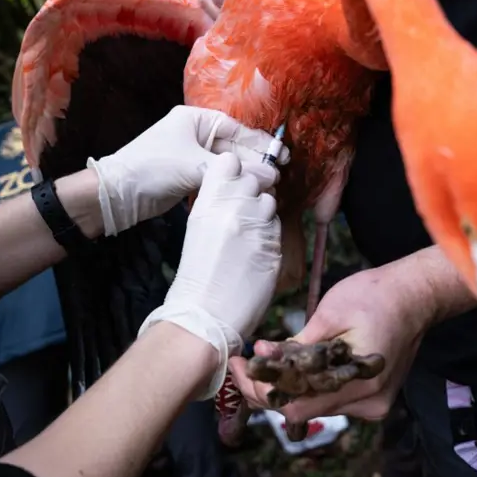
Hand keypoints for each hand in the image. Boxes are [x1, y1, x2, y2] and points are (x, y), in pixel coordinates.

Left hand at [87, 105, 288, 235]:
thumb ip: (231, 170)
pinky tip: (249, 193)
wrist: (118, 194)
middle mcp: (196, 134)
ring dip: (247, 175)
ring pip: (229, 165)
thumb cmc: (151, 167)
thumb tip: (268, 177)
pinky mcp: (190, 176)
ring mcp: (193, 156)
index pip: (236, 129)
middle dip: (256, 161)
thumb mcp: (193, 164)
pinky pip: (219, 178)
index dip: (260, 143)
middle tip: (279, 174)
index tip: (281, 155)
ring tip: (269, 186)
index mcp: (196, 120)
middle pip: (235, 147)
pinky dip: (233, 185)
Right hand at [137, 152, 282, 399]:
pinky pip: (278, 228)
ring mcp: (255, 225)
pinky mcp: (273, 244)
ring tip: (248, 239)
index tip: (234, 184)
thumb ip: (218, 203)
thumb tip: (240, 189)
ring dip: (264, 215)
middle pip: (255, 178)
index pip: (230, 161)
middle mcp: (233, 207)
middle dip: (253, 192)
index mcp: (208, 201)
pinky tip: (255, 254)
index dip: (236, 171)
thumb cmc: (198, 275)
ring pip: (270, 202)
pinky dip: (270, 237)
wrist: (205, 314)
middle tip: (242, 217)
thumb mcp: (199, 228)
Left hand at [229, 248, 476, 420]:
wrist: (416, 296)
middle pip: (304, 410)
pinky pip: (332, 400)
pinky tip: (290, 369)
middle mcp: (367, 403)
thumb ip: (299, 342)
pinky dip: (309, 386)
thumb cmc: (376, 296)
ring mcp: (373, 404)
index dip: (262, 390)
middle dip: (269, 389)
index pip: (297, 405)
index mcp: (359, 381)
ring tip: (260, 364)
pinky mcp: (373, 399)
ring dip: (288, 388)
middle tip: (242, 365)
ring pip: (316, 406)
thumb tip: (262, 353)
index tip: (239, 366)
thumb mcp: (331, 312)